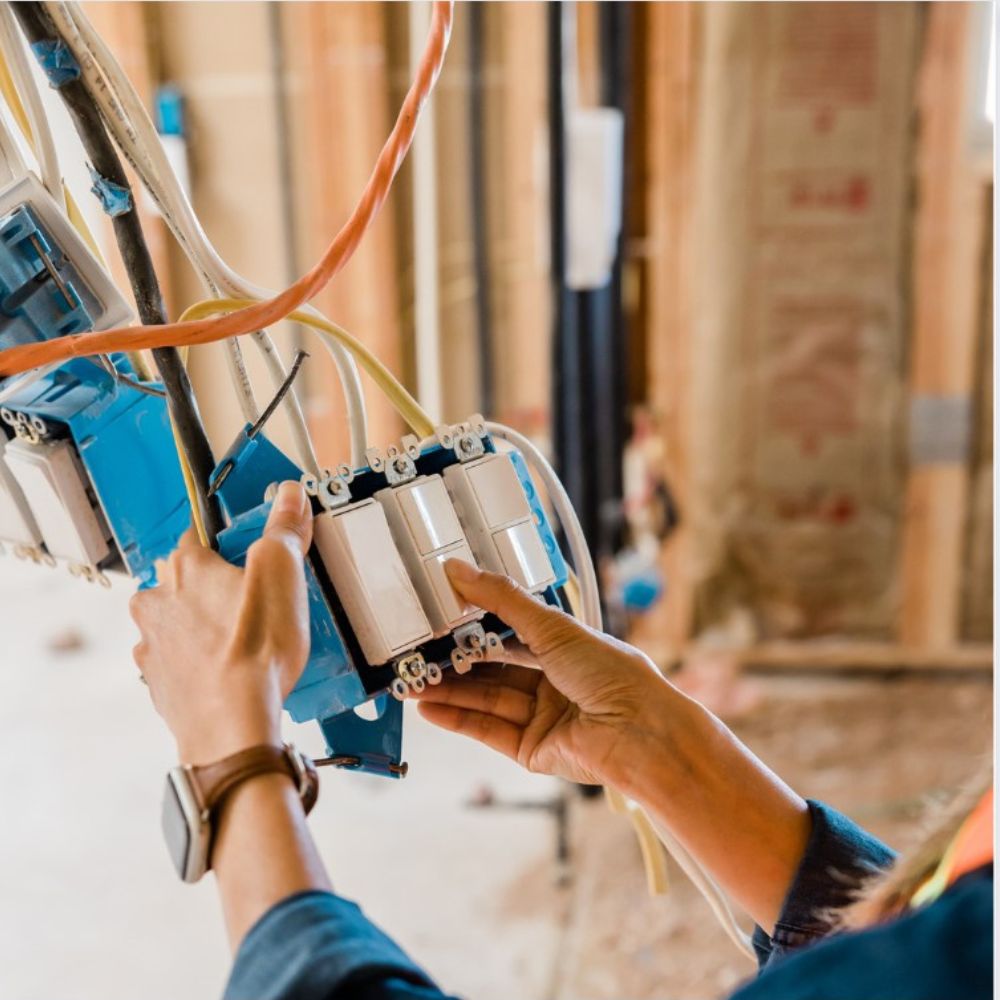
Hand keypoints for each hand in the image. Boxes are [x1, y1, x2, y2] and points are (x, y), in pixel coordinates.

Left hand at [130, 481, 312, 763]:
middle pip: (182, 580)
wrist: (232, 727)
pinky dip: (197, 663)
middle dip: (211, 585)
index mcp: (184, 569)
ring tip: (245, 639)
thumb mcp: (282, 573)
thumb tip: (288, 496)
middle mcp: (158, 604)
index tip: (248, 554)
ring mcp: (154, 647)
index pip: (196, 536)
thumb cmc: (252, 653)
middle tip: (252, 600)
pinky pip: (177, 662)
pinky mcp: (161, 685)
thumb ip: (284, 529)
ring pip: (176, 622)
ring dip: (201, 625)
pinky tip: (229, 669)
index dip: (227, 543)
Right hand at [414, 560, 677, 790]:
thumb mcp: (552, 626)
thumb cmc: (612, 673)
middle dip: (454, 662)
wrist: (639, 734)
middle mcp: (553, 681)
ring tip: (411, 681)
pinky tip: (428, 707)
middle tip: (416, 652)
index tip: (440, 614)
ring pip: (485, 699)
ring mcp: (542, 717)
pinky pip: (487, 730)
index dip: (475, 624)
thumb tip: (457, 568)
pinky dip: (457, 718)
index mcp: (565, 648)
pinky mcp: (532, 750)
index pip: (510, 631)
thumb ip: (501, 599)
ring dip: (448, 690)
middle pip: (492, 669)